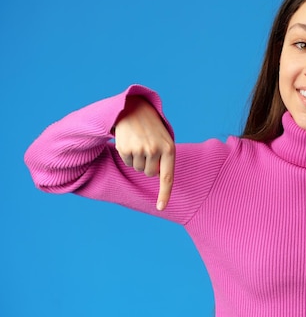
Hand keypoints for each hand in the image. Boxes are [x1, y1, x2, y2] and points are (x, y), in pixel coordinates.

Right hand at [114, 96, 174, 210]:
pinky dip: (127, 154)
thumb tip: (159, 177)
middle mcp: (155, 150)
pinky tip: (130, 141)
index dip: (165, 194)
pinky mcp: (125, 148)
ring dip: (137, 159)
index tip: (161, 208)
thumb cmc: (153, 128)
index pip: (167, 177)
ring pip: (137, 168)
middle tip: (147, 148)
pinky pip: (126, 161)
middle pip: (149, 174)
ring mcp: (140, 149)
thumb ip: (165, 158)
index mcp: (169, 149)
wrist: (134, 108)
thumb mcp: (165, 140)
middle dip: (147, 166)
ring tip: (139, 142)